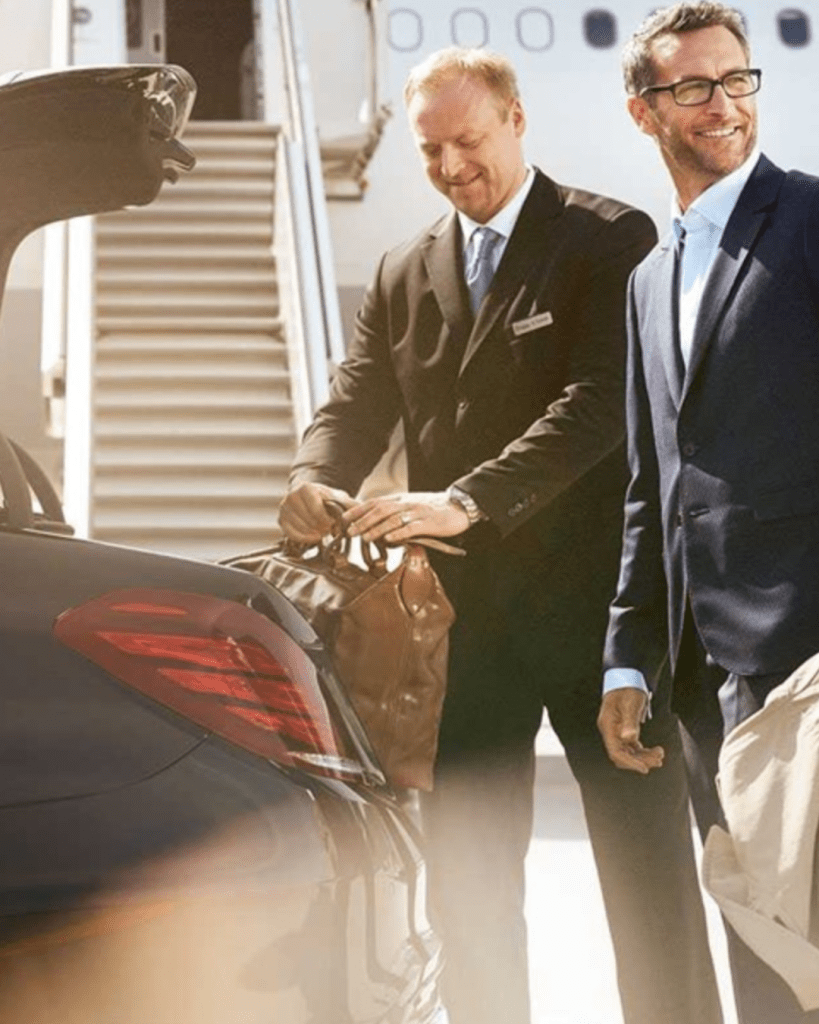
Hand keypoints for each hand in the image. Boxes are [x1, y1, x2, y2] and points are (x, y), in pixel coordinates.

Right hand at [278, 482, 355, 543]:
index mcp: (305, 488)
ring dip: (314, 534)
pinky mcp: (281, 520)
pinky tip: (314, 538)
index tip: (334, 524)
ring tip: (323, 532)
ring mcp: (284, 508)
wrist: (310, 496)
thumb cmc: (327, 499)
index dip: (328, 521)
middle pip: (309, 521)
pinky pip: (291, 535)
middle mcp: (291, 496)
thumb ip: (351, 505)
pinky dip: (304, 539)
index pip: (317, 511)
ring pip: (300, 528)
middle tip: (330, 530)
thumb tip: (365, 513)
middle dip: (322, 528)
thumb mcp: (340, 499)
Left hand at [342, 491, 469, 543]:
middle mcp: (406, 503)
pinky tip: (389, 539)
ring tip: (365, 537)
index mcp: (400, 499)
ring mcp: (417, 512)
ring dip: (377, 528)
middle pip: (380, 510)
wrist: (459, 506)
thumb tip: (374, 522)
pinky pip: (412, 528)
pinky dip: (399, 533)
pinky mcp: (429, 523)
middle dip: (363, 521)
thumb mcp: (410, 506)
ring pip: (393, 519)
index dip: (359, 510)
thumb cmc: (432, 509)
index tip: (344, 518)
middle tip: (350, 532)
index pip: (375, 502)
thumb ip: (394, 512)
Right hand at [597, 688, 664, 773]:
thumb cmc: (628, 689)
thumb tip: (629, 738)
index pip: (616, 752)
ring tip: (659, 756)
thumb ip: (630, 722)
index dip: (630, 762)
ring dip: (644, 757)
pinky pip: (633, 747)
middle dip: (639, 760)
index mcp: (608, 725)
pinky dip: (644, 751)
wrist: (628, 678)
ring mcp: (617, 731)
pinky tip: (655, 751)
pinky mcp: (624, 731)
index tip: (644, 768)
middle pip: (622, 755)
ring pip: (629, 753)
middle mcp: (610, 731)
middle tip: (657, 760)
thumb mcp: (631, 704)